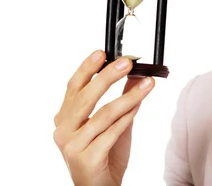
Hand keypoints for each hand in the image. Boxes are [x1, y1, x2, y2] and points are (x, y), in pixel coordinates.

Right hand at [53, 50, 154, 185]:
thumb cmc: (104, 155)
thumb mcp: (113, 122)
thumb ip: (121, 99)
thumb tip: (134, 74)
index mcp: (65, 118)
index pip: (74, 87)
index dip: (87, 68)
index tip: (103, 52)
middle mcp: (63, 130)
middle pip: (86, 97)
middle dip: (108, 76)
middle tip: (127, 62)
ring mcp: (73, 145)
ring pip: (103, 114)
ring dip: (129, 96)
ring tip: (147, 83)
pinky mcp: (87, 158)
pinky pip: (111, 133)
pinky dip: (127, 117)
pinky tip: (139, 105)